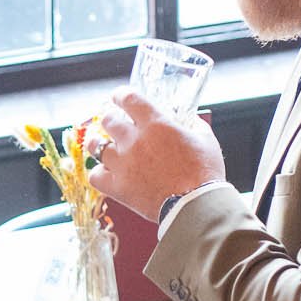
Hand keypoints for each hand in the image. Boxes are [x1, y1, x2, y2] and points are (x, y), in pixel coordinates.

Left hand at [86, 89, 224, 220]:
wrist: (196, 205)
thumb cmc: (205, 172)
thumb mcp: (205, 139)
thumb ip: (192, 125)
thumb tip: (187, 120)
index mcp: (155, 124)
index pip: (129, 98)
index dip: (120, 95)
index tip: (118, 96)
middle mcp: (134, 140)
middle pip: (108, 120)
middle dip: (110, 118)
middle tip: (114, 122)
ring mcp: (123, 164)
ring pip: (95, 146)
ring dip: (98, 143)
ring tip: (100, 144)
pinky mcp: (118, 187)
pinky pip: (95, 175)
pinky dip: (98, 172)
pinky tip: (105, 172)